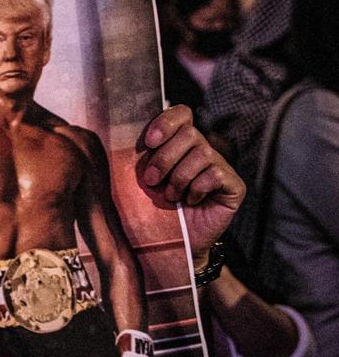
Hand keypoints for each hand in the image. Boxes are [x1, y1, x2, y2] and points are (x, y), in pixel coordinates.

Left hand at [136, 105, 245, 266]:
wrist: (172, 243)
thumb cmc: (153, 208)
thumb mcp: (141, 179)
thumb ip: (139, 157)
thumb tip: (121, 135)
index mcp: (178, 142)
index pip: (181, 114)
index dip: (166, 123)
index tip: (149, 142)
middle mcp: (202, 149)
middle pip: (189, 134)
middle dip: (165, 158)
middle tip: (151, 181)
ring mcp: (220, 166)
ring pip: (202, 154)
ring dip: (179, 178)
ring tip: (170, 197)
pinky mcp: (233, 185)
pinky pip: (214, 174)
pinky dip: (196, 189)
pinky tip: (191, 201)